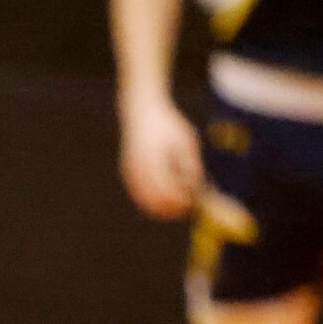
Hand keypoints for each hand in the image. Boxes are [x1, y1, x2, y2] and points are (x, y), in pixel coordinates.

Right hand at [119, 93, 203, 219]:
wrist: (142, 113)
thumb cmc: (168, 125)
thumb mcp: (185, 140)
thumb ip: (190, 163)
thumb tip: (196, 186)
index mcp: (155, 158)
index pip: (168, 189)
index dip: (180, 200)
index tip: (193, 204)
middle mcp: (139, 167)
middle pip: (154, 198)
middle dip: (170, 207)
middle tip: (185, 210)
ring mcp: (130, 170)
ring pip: (143, 199)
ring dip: (159, 206)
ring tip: (175, 208)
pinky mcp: (127, 172)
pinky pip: (138, 193)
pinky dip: (149, 200)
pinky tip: (162, 201)